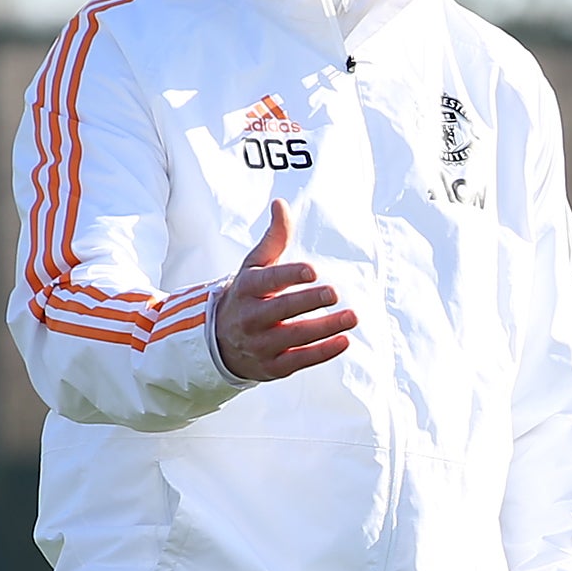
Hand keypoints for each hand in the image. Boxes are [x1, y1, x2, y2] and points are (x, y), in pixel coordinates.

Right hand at [213, 200, 357, 381]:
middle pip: (282, 309)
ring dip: (325, 328)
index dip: (289, 275)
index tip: (312, 270)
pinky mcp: (273, 366)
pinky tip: (344, 341)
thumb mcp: (253, 266)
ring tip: (352, 317)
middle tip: (334, 293)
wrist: (220, 342)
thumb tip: (281, 204)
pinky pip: (300, 360)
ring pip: (295, 336)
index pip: (267, 280)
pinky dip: (322, 352)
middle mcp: (251, 317)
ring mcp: (262, 344)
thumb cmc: (246, 296)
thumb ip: (273, 239)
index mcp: (247, 288)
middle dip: (308, 301)